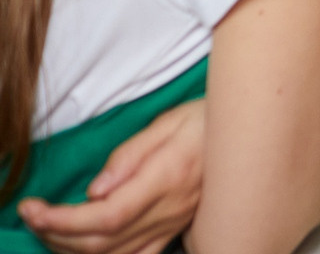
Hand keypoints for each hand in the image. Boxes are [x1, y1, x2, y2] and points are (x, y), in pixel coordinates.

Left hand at [16, 99, 204, 253]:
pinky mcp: (175, 229)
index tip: (35, 209)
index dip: (64, 220)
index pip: (107, 215)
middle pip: (103, 242)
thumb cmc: (206, 118)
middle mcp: (170, 209)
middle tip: (32, 216)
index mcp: (167, 178)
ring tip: (50, 228)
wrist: (247, 133)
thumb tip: (95, 190)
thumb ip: (131, 154)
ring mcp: (174, 223)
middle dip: (57, 235)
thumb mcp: (169, 121)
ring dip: (72, 249)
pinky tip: (85, 248)